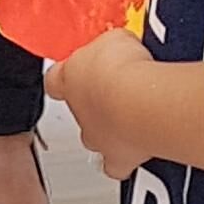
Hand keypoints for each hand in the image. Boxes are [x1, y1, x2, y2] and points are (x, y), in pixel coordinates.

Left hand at [44, 27, 160, 180]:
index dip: (66, 77)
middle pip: (81, 115)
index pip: (55, 80)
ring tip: (138, 121)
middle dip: (98, 108)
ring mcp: (99, 140)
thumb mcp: (115, 39)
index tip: (78, 72)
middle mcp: (80, 114)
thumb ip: (112, 46)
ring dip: (115, 133)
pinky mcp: (121, 159)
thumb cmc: (121, 70)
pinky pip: (122, 165)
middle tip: (121, 94)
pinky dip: (132, 158)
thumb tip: (120, 45)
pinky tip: (148, 145)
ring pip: (100, 143)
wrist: (139, 102)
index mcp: (69, 80)